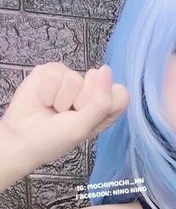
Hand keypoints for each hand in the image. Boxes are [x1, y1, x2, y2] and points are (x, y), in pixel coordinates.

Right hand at [0, 62, 129, 167]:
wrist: (22, 138)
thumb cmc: (54, 139)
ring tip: (54, 110)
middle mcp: (91, 92)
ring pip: (74, 78)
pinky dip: (47, 92)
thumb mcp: (82, 127)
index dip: (104, 101)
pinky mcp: (52, 72)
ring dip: (61, 100)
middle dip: (80, 101)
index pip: (120, 93)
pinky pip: (54, 72)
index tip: (88, 114)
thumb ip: (100, 102)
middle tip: (67, 115)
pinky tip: (44, 100)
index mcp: (106, 109)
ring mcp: (71, 80)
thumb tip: (106, 69)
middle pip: (98, 81)